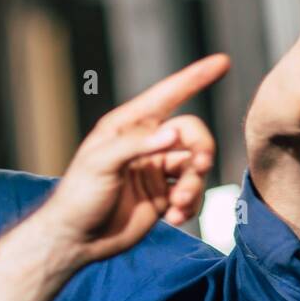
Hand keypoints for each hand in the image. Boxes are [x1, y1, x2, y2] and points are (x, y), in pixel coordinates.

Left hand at [37, 54, 230, 265]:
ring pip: (196, 167)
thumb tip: (172, 133)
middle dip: (201, 149)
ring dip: (194, 185)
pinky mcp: (162, 197)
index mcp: (127, 127)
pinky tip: (173, 218)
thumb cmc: (79, 195)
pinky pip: (192, 194)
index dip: (194, 79)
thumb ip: (136, 145)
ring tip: (176, 204)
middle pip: (191, 134)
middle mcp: (145, 145)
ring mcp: (155, 171)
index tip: (222, 61)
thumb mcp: (100, 163)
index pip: (166, 96)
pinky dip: (190, 205)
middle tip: (199, 166)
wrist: (76, 239)